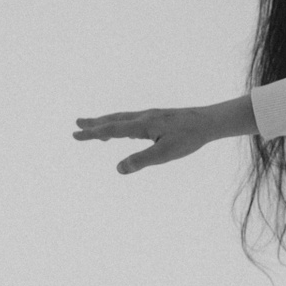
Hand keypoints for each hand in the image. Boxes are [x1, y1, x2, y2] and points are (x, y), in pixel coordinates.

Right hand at [72, 96, 257, 173]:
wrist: (210, 122)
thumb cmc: (189, 138)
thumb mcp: (165, 153)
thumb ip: (142, 160)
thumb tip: (118, 169)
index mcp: (143, 124)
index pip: (112, 129)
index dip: (92, 133)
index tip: (75, 134)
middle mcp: (144, 117)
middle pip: (114, 119)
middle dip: (95, 123)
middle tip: (77, 124)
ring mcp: (152, 116)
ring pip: (124, 119)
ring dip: (107, 123)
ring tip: (95, 128)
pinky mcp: (160, 118)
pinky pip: (134, 121)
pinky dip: (122, 124)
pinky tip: (125, 130)